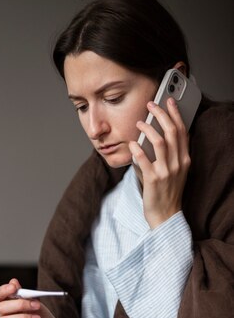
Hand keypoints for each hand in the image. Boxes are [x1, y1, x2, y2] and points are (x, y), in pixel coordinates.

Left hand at [129, 97, 190, 228]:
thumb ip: (170, 155)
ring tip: (139, 122)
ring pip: (160, 142)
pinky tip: (132, 143)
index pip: (182, 131)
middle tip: (151, 105)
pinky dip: (137, 148)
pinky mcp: (153, 179)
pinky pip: (144, 159)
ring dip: (149, 129)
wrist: (166, 216)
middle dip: (161, 114)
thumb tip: (157, 136)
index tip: (169, 101)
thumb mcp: (175, 172)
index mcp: (184, 160)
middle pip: (172, 132)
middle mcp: (178, 163)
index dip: (176, 114)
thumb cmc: (167, 193)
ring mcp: (166, 172)